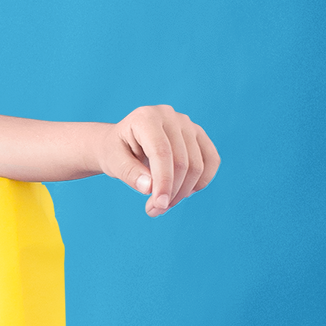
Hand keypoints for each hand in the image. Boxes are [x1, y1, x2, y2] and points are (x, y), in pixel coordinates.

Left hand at [97, 106, 219, 215]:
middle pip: (182, 161)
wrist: (123, 142)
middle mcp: (170, 116)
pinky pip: (211, 161)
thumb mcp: (113, 162)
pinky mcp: (199, 135)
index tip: (159, 205)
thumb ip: (129, 173)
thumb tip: (150, 187)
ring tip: (164, 204)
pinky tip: (183, 192)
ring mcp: (187, 124)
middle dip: (171, 192)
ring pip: (197, 165)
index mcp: (147, 118)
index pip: (162, 152)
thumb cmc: (116, 150)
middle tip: (154, 210)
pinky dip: (201, 182)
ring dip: (184, 192)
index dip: (163, 181)